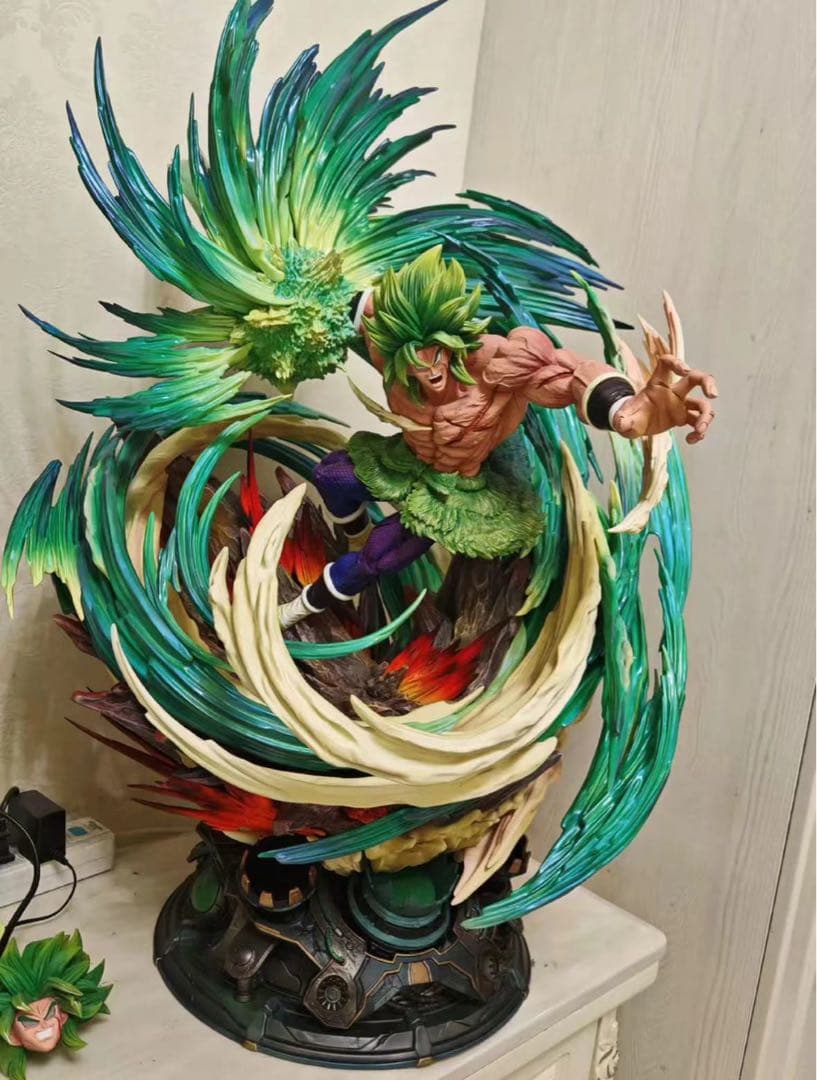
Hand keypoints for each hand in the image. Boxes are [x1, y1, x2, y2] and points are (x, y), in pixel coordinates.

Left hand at [613, 293, 717, 443]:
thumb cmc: (627, 416)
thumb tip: (622, 424)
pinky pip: (697, 422)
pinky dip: (699, 432)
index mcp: (656, 384)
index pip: (666, 364)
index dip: (676, 362)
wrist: (632, 425)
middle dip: (708, 382)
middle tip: (713, 395)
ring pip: (701, 405)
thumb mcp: (621, 419)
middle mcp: (672, 391)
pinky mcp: (683, 417)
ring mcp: (680, 404)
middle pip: (695, 378)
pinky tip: (691, 440)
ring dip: (705, 417)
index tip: (684, 371)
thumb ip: (622, 420)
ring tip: (699, 430)